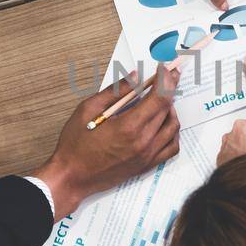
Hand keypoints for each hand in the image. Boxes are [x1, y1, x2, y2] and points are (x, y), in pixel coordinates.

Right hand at [32, 66, 181, 215]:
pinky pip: (171, 148)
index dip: (166, 80)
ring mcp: (147, 156)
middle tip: (165, 79)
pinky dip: (172, 132)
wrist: (72, 176)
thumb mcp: (88, 109)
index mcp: (129, 126)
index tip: (167, 69)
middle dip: (169, 89)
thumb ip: (115, 91)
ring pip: (173, 127)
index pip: (159, 97)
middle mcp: (143, 142)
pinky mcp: (147, 165)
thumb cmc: (76, 144)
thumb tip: (135, 77)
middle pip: (167, 109)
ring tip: (160, 101)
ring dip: (171, 110)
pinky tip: (163, 124)